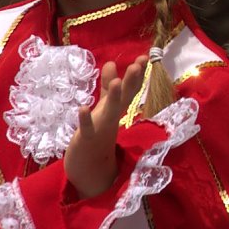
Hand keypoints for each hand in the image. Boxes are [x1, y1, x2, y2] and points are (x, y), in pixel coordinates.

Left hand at [64, 57, 145, 198]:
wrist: (90, 170)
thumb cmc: (97, 134)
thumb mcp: (104, 108)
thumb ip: (108, 86)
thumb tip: (112, 63)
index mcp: (116, 110)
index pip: (130, 90)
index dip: (137, 74)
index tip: (145, 58)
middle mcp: (112, 118)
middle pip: (124, 98)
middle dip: (131, 81)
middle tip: (139, 63)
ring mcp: (101, 129)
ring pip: (110, 112)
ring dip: (114, 98)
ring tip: (118, 82)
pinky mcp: (86, 140)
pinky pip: (86, 129)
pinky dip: (86, 120)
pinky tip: (83, 108)